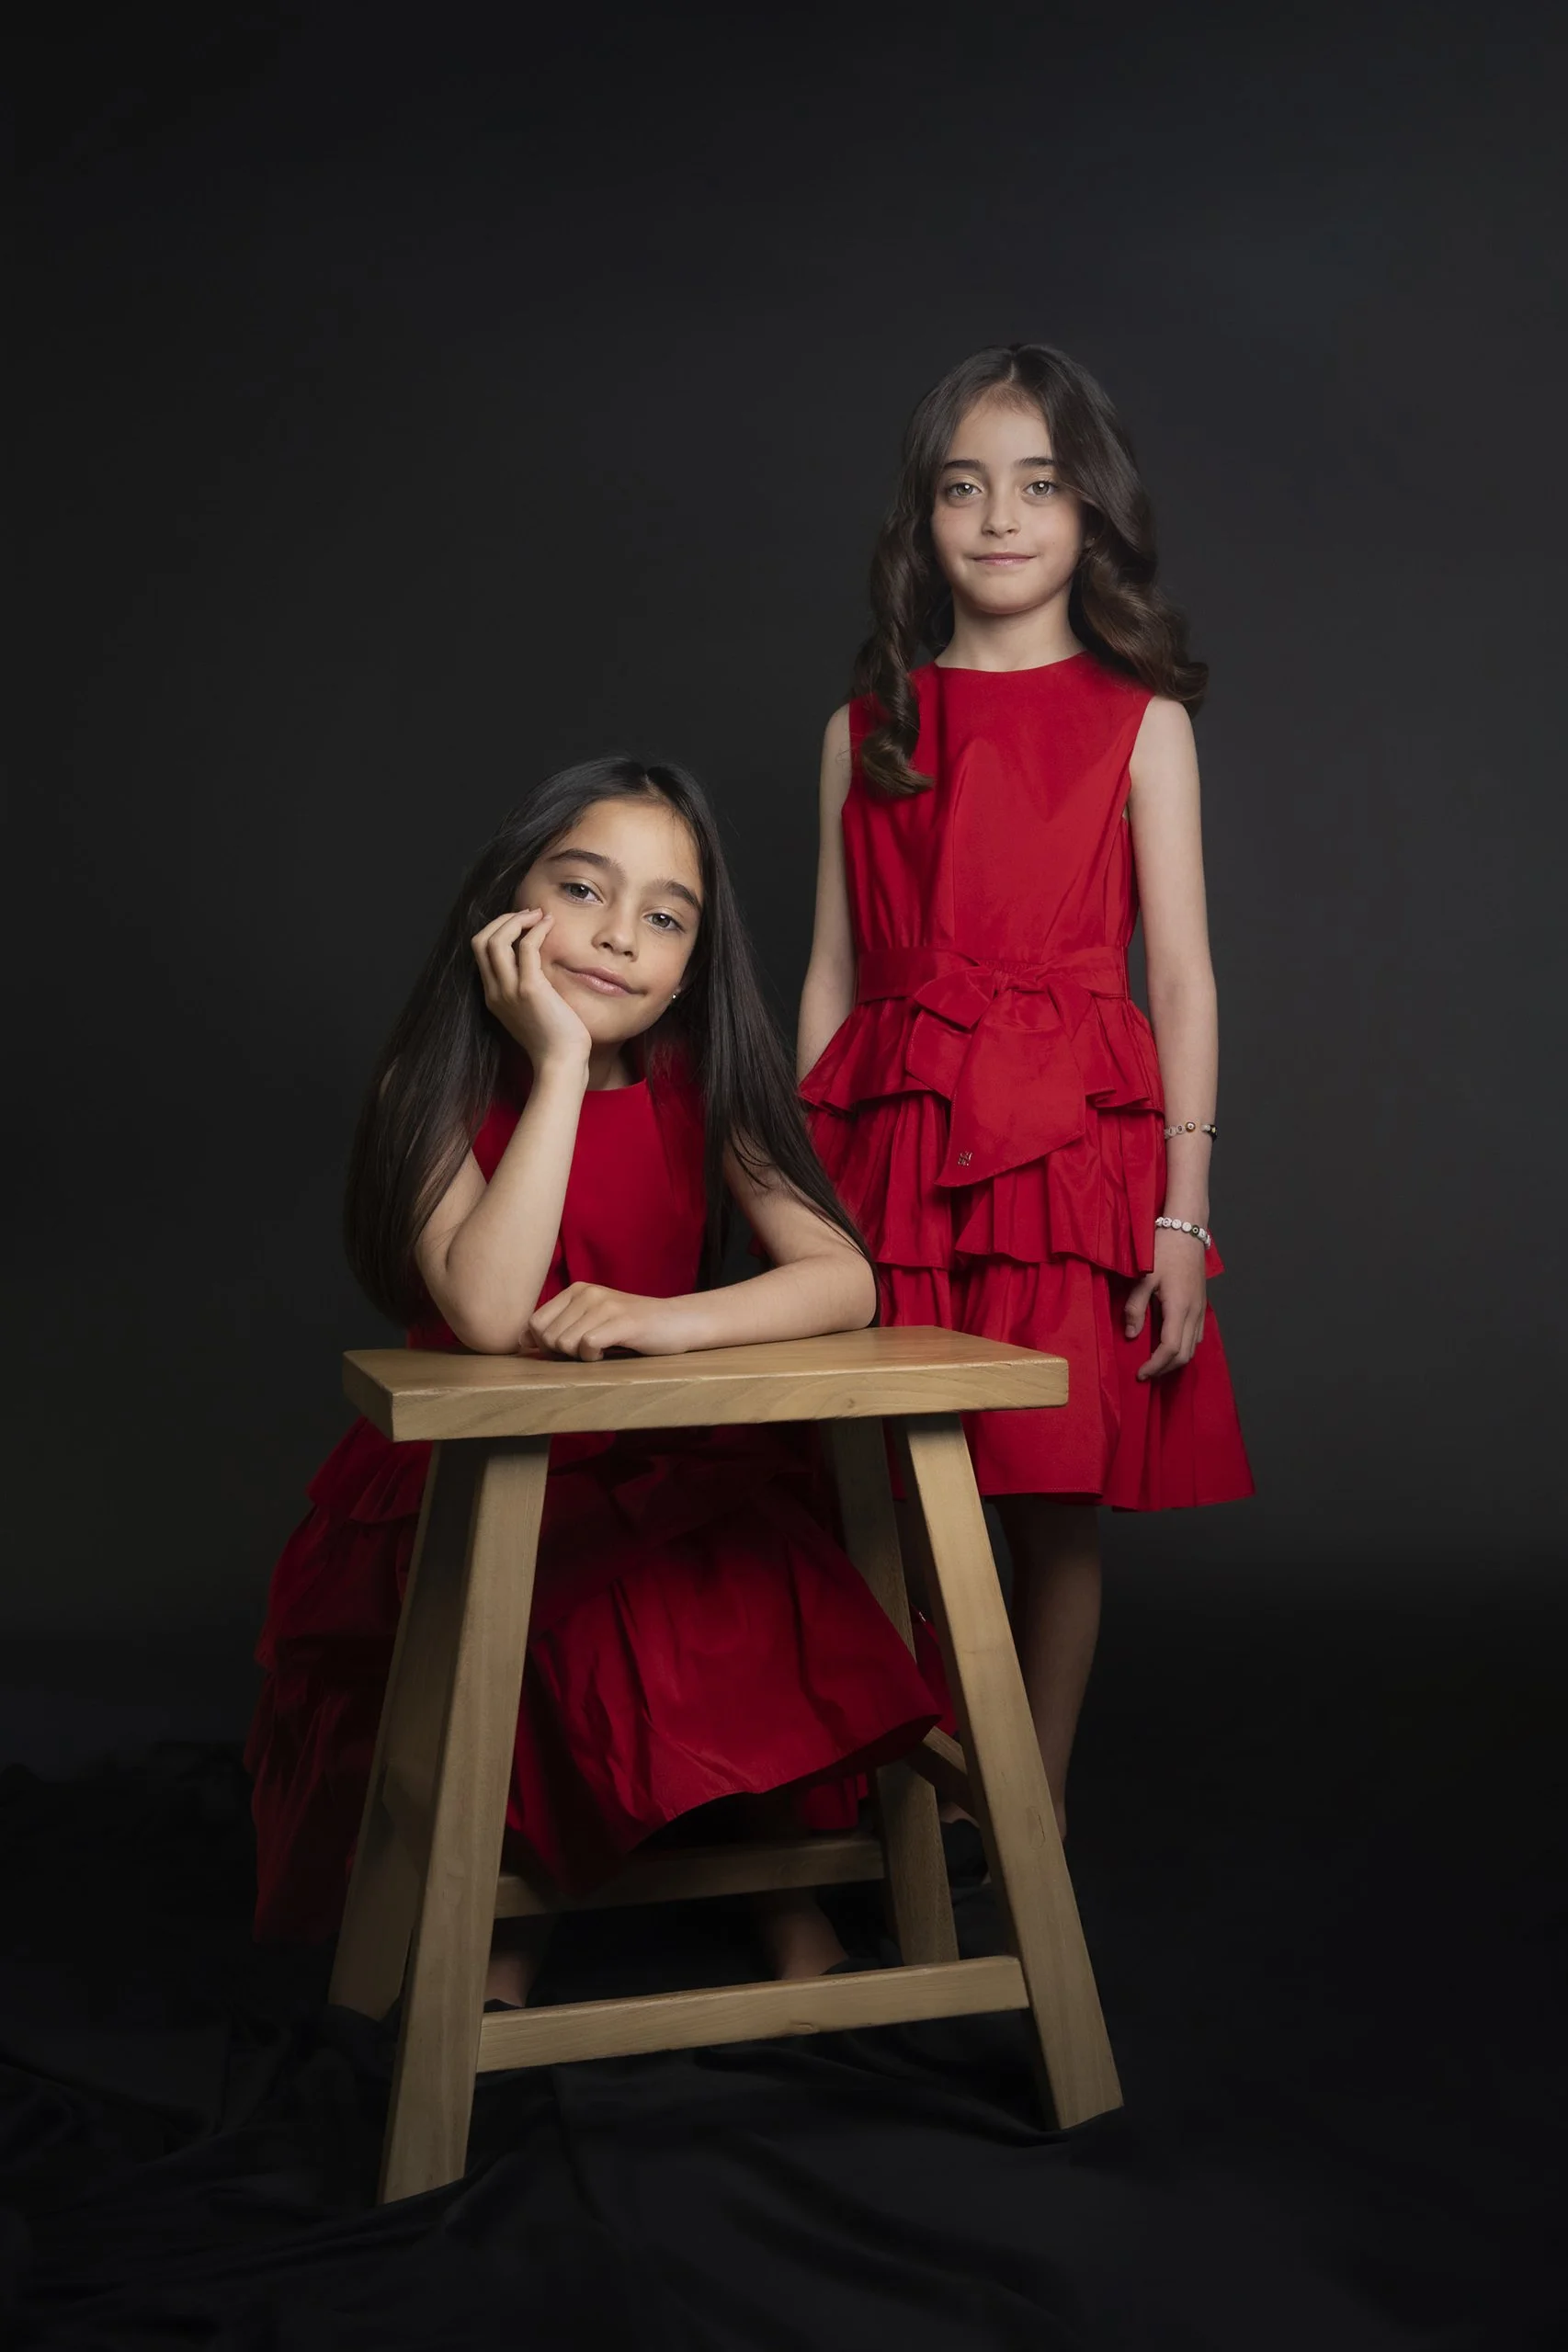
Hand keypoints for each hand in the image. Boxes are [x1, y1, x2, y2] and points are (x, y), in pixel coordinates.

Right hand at [470, 909, 590, 1068]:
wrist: (560, 1062)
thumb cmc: (554, 1040)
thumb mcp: (531, 1011)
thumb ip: (526, 987)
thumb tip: (536, 962)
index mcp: (493, 997)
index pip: (480, 952)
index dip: (496, 930)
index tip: (519, 924)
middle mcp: (495, 992)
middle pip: (481, 941)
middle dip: (502, 920)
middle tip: (528, 914)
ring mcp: (509, 990)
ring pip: (496, 940)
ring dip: (517, 919)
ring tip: (538, 915)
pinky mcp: (530, 989)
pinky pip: (526, 947)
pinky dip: (536, 929)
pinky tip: (549, 925)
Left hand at [525, 1284, 704, 1361]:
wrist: (677, 1322)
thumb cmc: (630, 1328)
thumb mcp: (590, 1322)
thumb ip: (558, 1327)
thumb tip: (519, 1341)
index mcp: (575, 1291)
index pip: (534, 1323)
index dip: (544, 1344)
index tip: (569, 1348)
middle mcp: (587, 1293)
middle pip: (547, 1337)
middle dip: (563, 1353)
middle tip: (590, 1350)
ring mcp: (605, 1305)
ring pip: (564, 1343)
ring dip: (581, 1356)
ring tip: (603, 1348)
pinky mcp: (622, 1321)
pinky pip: (587, 1346)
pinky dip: (594, 1358)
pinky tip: (610, 1351)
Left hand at [1124, 1227, 1206, 1380]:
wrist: (1187, 1231)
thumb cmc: (1163, 1250)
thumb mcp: (1144, 1277)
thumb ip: (1135, 1307)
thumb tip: (1130, 1335)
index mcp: (1180, 1308)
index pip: (1170, 1349)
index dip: (1155, 1366)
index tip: (1140, 1374)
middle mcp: (1194, 1313)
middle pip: (1185, 1355)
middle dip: (1165, 1369)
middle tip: (1145, 1373)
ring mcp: (1201, 1310)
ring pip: (1193, 1347)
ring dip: (1175, 1360)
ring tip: (1155, 1363)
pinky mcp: (1201, 1305)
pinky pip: (1196, 1336)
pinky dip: (1183, 1348)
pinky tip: (1169, 1345)